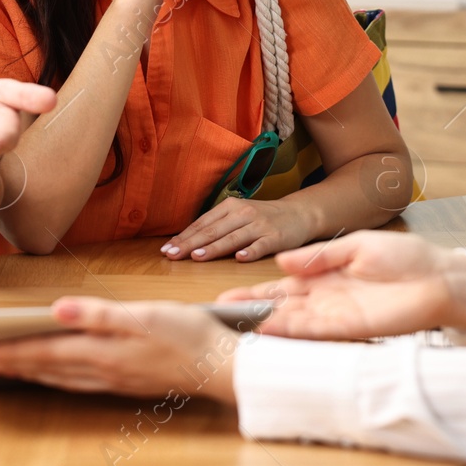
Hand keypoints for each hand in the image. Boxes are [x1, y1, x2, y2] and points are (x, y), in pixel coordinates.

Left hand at [0, 297, 239, 403]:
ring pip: (63, 379)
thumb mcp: (144, 314)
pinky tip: (57, 376)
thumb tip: (56, 310)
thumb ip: (98, 313)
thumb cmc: (188, 333)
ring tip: (10, 370)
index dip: (14, 352)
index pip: (47, 352)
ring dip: (34, 374)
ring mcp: (116, 380)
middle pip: (49, 369)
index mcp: (104, 350)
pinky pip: (81, 383)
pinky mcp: (127, 381)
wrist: (221, 366)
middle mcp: (105, 370)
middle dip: (15, 365)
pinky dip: (59, 379)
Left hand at [162, 196, 316, 262]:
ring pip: (233, 238)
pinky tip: (240, 258)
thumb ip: (218, 226)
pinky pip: (261, 245)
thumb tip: (188, 241)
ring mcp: (260, 225)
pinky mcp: (276, 237)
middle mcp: (243, 214)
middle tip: (172, 255)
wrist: (300, 213)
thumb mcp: (239, 216)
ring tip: (197, 257)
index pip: (202, 223)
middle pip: (213, 230)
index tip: (166, 249)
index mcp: (230, 207)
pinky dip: (251, 251)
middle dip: (190, 244)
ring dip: (214, 247)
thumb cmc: (263, 218)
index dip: (184, 237)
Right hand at [216, 230, 465, 339]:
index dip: (255, 292)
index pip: (282, 287)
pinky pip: (313, 331)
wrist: (441, 278)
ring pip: (290, 323)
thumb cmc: (406, 258)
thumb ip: (320, 254)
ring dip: (263, 324)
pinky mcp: (350, 329)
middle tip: (216, 314)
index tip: (226, 297)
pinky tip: (267, 328)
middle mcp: (325, 301)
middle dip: (249, 311)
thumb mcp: (357, 246)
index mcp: (325, 278)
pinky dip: (289, 330)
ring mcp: (336, 317)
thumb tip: (283, 258)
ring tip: (232, 324)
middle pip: (279, 308)